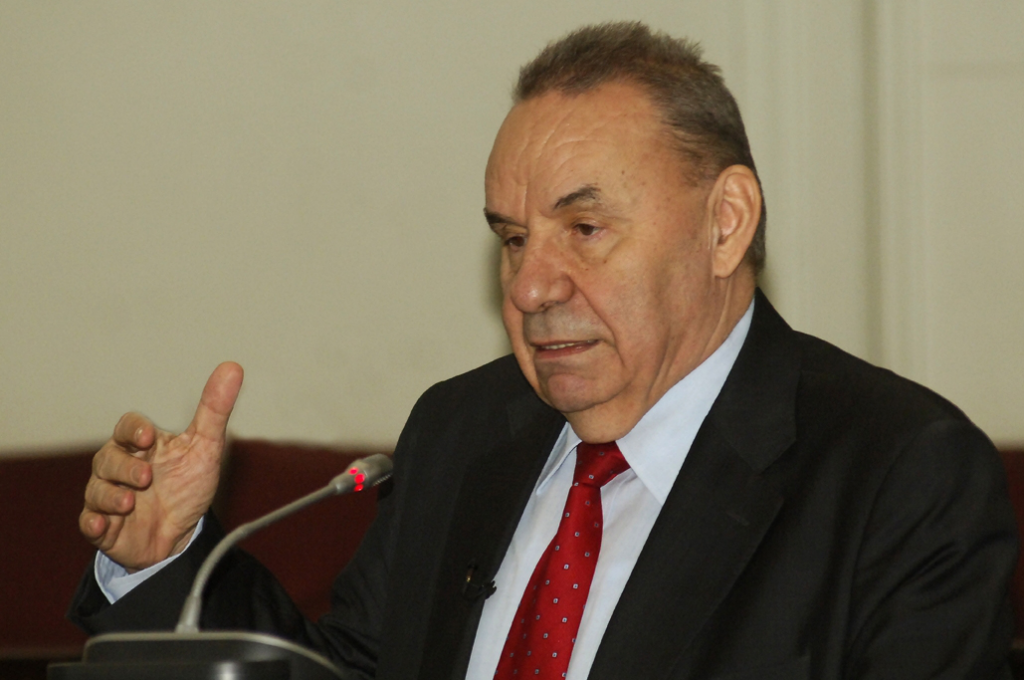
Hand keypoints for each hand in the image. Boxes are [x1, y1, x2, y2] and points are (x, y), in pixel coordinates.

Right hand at [79, 362, 243, 570]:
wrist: (181, 535)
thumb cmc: (188, 486)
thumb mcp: (205, 448)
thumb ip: (215, 410)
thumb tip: (233, 367)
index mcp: (141, 446)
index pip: (127, 427)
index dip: (133, 429)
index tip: (148, 436)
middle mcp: (119, 468)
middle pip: (107, 457)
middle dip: (124, 467)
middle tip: (145, 478)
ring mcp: (107, 497)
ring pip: (96, 489)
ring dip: (110, 496)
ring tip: (128, 503)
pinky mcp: (102, 527)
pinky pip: (88, 522)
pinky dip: (93, 522)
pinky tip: (101, 524)